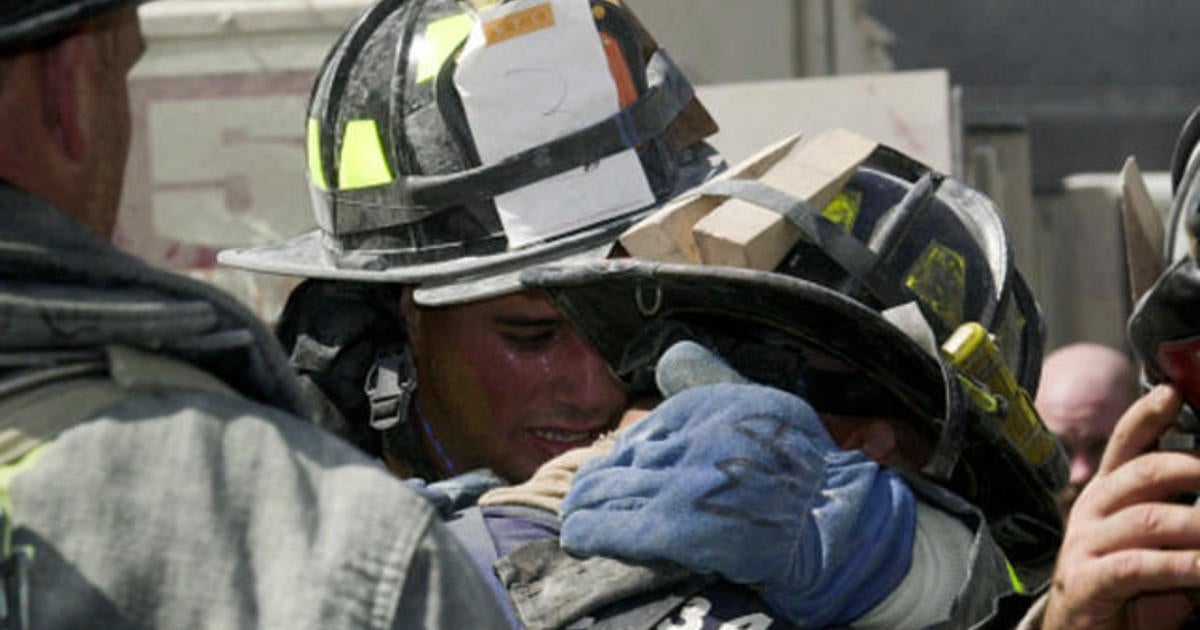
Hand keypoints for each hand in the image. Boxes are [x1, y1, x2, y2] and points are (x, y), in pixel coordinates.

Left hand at [560, 374, 915, 626]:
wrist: (827, 517)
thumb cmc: (797, 462)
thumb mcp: (755, 402)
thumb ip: (710, 380)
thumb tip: (671, 354)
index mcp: (701, 410)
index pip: (640, 433)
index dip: (622, 455)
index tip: (612, 467)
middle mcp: (683, 442)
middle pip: (617, 462)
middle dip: (593, 482)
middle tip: (579, 495)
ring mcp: (676, 487)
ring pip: (607, 493)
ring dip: (584, 506)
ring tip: (574, 515)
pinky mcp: (672, 528)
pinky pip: (613, 528)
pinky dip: (588, 532)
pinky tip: (577, 537)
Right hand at [1044, 385, 1199, 629]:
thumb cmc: (1130, 591)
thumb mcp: (1161, 547)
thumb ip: (1185, 519)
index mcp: (1108, 494)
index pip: (1125, 443)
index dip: (1147, 415)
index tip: (1173, 392)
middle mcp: (1093, 510)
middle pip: (1142, 472)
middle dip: (1192, 468)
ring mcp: (1085, 544)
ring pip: (1149, 519)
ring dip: (1199, 527)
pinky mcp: (1086, 580)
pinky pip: (1139, 565)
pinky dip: (1182, 566)